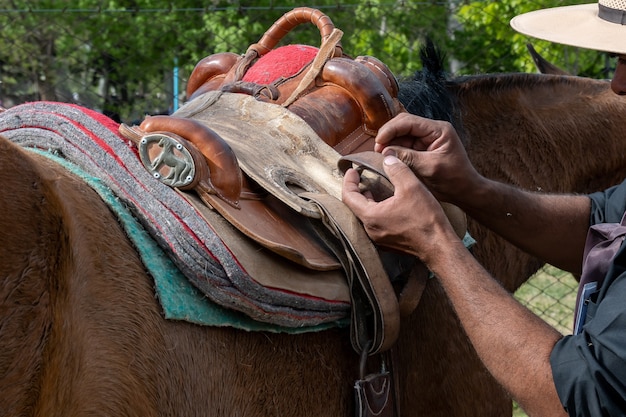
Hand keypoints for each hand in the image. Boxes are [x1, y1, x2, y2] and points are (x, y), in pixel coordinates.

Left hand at [342, 153, 458, 261]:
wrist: (439, 247)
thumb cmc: (426, 219)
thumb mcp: (411, 187)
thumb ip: (396, 169)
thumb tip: (387, 158)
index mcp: (371, 216)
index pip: (348, 196)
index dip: (348, 181)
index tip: (353, 171)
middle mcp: (370, 230)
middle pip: (354, 207)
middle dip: (357, 190)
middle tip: (361, 177)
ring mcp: (379, 239)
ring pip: (365, 216)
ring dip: (367, 201)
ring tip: (373, 188)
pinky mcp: (389, 242)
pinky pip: (375, 224)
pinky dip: (376, 211)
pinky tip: (387, 204)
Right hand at [373, 112, 479, 203]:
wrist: (464, 191)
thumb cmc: (453, 179)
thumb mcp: (429, 167)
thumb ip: (408, 157)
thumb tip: (386, 151)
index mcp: (438, 130)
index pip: (409, 121)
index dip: (391, 129)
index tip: (379, 141)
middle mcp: (432, 131)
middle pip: (403, 124)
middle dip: (389, 134)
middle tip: (377, 148)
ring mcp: (426, 139)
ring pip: (402, 135)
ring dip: (390, 143)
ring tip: (380, 154)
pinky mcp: (422, 149)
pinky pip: (404, 145)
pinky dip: (395, 150)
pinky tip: (387, 157)